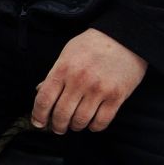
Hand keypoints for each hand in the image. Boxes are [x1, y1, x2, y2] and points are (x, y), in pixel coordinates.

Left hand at [32, 29, 146, 133]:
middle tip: (58, 128)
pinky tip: (92, 123)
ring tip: (75, 125)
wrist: (125, 36)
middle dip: (57, 126)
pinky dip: (94, 127)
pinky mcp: (117, 96)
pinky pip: (102, 121)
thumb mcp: (67, 53)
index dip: (38, 115)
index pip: (44, 99)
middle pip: (61, 114)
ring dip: (75, 126)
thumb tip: (40, 91)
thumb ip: (55, 74)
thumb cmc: (92, 45)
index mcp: (63, 69)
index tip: (39, 122)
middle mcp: (79, 81)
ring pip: (81, 120)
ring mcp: (99, 89)